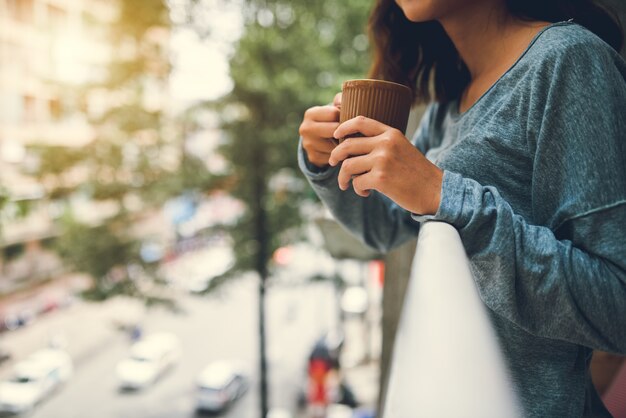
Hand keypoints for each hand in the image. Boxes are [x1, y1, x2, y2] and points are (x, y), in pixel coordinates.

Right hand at [298, 93, 341, 167]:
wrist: (317, 138)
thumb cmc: (331, 119)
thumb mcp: (334, 107)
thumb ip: (341, 100)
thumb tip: (345, 100)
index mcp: (310, 114)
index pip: (334, 114)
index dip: (344, 116)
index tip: (347, 118)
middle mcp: (305, 129)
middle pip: (334, 130)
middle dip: (344, 131)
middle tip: (352, 131)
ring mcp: (308, 145)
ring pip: (335, 145)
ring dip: (344, 144)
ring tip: (347, 140)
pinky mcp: (313, 157)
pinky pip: (333, 157)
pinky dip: (339, 155)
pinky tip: (341, 151)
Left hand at [329, 116, 443, 215]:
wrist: (435, 190)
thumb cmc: (417, 172)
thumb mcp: (402, 148)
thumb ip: (382, 143)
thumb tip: (352, 147)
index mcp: (391, 133)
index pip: (360, 121)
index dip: (343, 127)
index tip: (335, 135)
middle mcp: (385, 143)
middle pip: (347, 145)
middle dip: (335, 156)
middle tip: (332, 163)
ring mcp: (382, 160)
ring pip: (348, 165)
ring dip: (344, 177)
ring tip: (347, 184)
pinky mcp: (380, 178)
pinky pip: (357, 182)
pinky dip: (358, 189)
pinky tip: (366, 192)